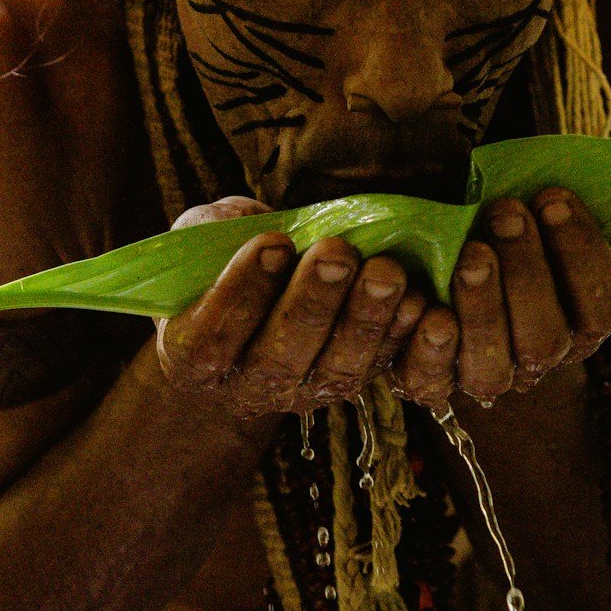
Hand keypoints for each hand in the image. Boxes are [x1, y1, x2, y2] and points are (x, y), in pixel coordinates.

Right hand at [154, 197, 425, 419]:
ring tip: (386, 270)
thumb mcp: (200, 241)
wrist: (251, 315)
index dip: (242, 290)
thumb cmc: (220, 267)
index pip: (211, 335)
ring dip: (366, 317)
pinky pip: (380, 366)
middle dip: (313, 300)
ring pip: (337, 367)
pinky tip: (417, 299)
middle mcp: (248, 383)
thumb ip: (211, 230)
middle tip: (337, 252)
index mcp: (193, 353)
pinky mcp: (350, 381)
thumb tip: (250, 220)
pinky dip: (401, 335)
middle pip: (280, 356)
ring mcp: (303, 390)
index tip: (273, 243)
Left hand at [389, 187, 610, 408]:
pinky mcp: (432, 383)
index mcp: (577, 321)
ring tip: (470, 252)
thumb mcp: (521, 215)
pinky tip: (428, 310)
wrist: (415, 256)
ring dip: (485, 305)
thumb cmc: (484, 228)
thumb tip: (555, 174)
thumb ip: (544, 207)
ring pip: (495, 366)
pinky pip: (433, 381)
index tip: (552, 197)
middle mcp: (538, 357)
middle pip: (547, 339)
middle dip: (528, 272)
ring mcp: (486, 376)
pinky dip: (431, 346)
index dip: (583, 255)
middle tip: (505, 213)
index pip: (602, 308)